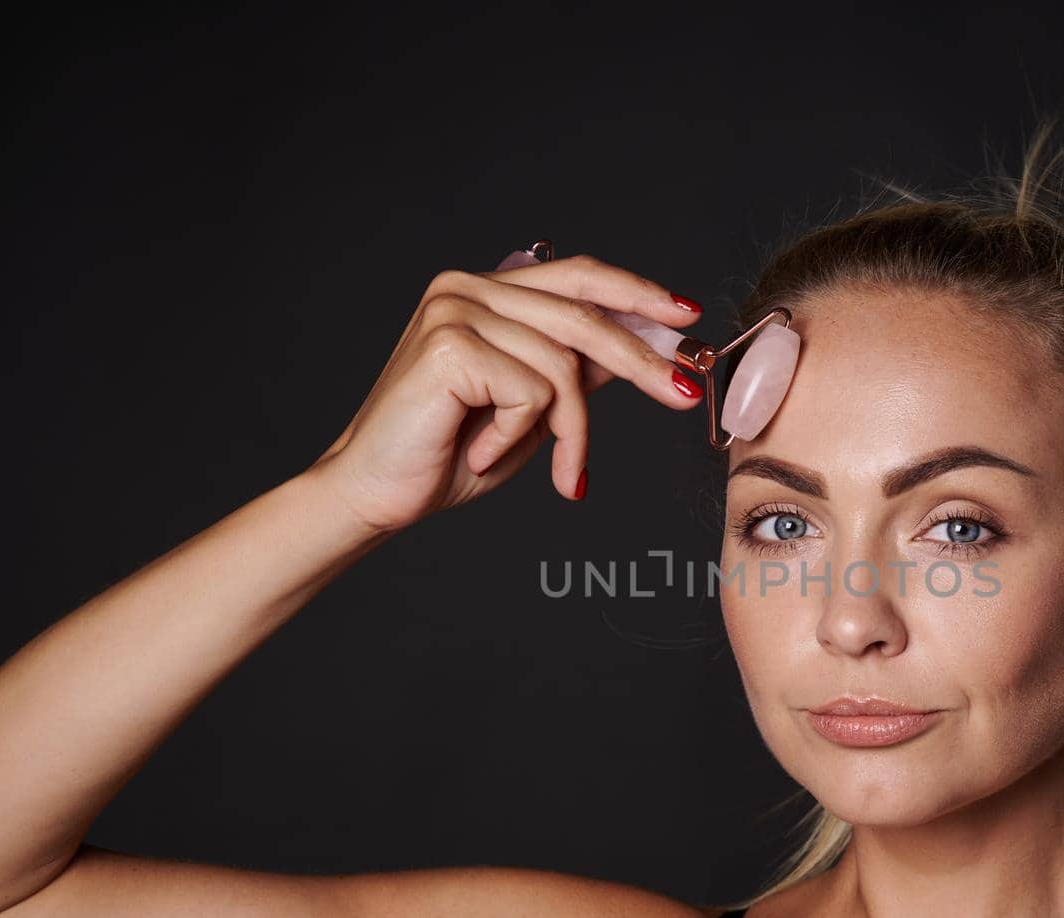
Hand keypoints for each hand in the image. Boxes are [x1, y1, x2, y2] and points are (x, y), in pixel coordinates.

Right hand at [306, 254, 704, 533]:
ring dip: (572, 431)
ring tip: (560, 472)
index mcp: (486, 291)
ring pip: (564, 364)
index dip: (637, 293)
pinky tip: (482, 454)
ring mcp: (455, 309)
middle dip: (642, 361)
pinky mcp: (449, 344)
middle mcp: (467, 287)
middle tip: (684, 394)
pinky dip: (523, 436)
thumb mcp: (532, 409)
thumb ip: (576, 370)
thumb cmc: (449, 455)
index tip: (687, 317)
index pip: (577, 277)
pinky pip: (532, 391)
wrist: (376, 494)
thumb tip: (643, 347)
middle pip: (583, 316)